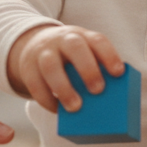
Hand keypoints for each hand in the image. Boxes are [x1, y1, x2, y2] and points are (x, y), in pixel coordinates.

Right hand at [7, 25, 123, 112]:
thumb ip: (96, 68)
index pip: (97, 40)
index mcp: (83, 36)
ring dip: (63, 88)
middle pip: (75, 47)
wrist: (36, 44)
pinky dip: (46, 99)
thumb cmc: (71, 57)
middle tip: (98, 90)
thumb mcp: (84, 53)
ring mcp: (43, 52)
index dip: (109, 55)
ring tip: (75, 107)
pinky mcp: (28, 68)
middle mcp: (63, 40)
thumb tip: (110, 98)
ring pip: (50, 66)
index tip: (118, 73)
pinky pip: (34, 83)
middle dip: (88, 69)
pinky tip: (57, 110)